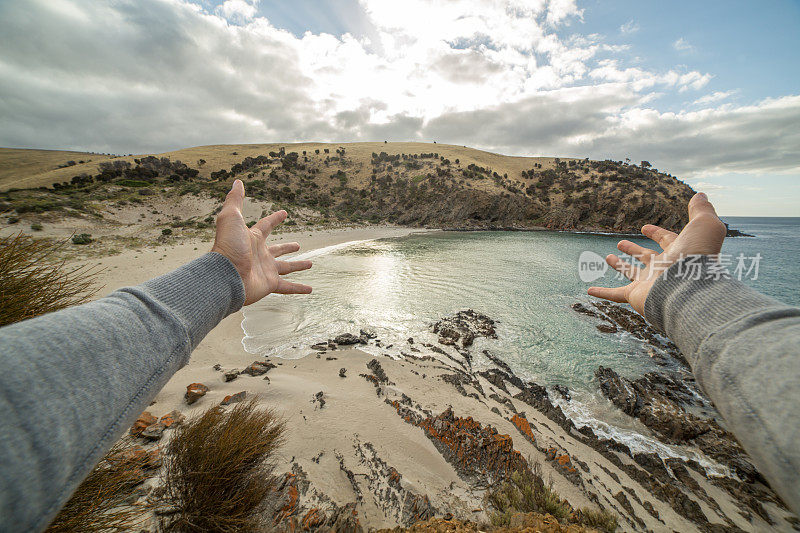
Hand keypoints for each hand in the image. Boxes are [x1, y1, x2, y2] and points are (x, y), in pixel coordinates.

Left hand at [211, 179, 311, 304]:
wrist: (226, 275)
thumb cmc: (227, 246)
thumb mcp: (231, 217)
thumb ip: (235, 200)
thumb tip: (237, 181)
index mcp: (253, 239)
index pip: (266, 226)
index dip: (275, 219)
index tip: (284, 213)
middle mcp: (260, 254)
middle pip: (277, 249)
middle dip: (287, 247)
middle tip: (298, 245)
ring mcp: (265, 270)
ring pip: (286, 268)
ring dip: (298, 266)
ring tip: (310, 264)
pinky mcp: (269, 284)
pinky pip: (287, 287)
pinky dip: (299, 288)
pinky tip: (310, 290)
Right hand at [588, 192, 726, 314]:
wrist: (689, 288)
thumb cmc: (698, 256)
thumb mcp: (704, 225)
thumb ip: (701, 210)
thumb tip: (701, 195)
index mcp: (678, 252)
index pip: (666, 241)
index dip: (657, 233)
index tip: (644, 227)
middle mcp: (664, 268)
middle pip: (647, 257)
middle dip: (635, 250)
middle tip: (621, 243)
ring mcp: (649, 283)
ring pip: (631, 273)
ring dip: (619, 266)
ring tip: (607, 258)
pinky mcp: (636, 295)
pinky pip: (615, 295)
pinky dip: (602, 292)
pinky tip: (590, 291)